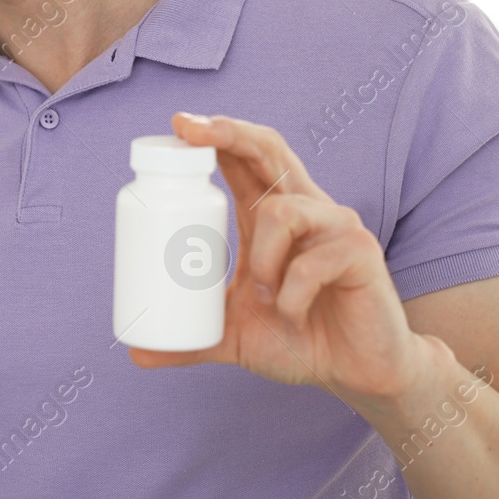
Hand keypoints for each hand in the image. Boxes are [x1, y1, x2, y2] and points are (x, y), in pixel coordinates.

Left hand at [127, 112, 441, 409]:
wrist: (356, 373)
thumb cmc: (299, 339)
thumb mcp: (235, 337)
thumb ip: (191, 339)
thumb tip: (136, 354)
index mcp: (272, 217)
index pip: (244, 160)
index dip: (216, 135)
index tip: (179, 125)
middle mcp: (305, 209)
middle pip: (269, 150)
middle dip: (230, 133)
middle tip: (192, 131)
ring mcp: (336, 226)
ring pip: (282, 211)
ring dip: (261, 256)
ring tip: (265, 294)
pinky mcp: (362, 252)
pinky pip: (313, 262)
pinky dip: (292, 292)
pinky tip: (292, 313)